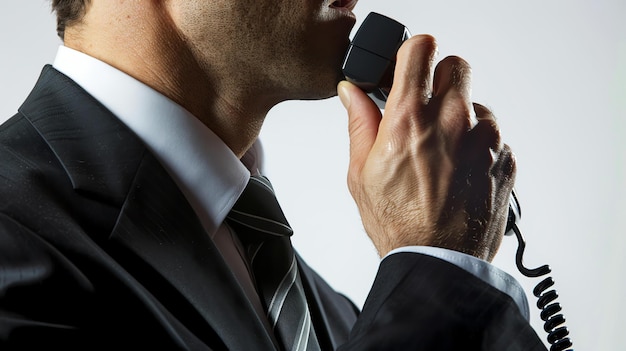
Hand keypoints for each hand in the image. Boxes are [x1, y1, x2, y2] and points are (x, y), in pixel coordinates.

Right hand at [338, 35, 515, 260]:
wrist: (439, 262)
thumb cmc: (399, 223)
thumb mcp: (361, 173)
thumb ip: (359, 123)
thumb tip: (352, 93)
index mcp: (410, 119)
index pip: (421, 49)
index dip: (412, 52)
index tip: (409, 65)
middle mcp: (453, 121)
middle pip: (456, 65)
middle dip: (439, 79)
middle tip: (425, 108)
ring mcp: (485, 139)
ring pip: (476, 102)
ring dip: (460, 116)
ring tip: (443, 151)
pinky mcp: (505, 158)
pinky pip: (493, 134)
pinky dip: (478, 144)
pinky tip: (460, 171)